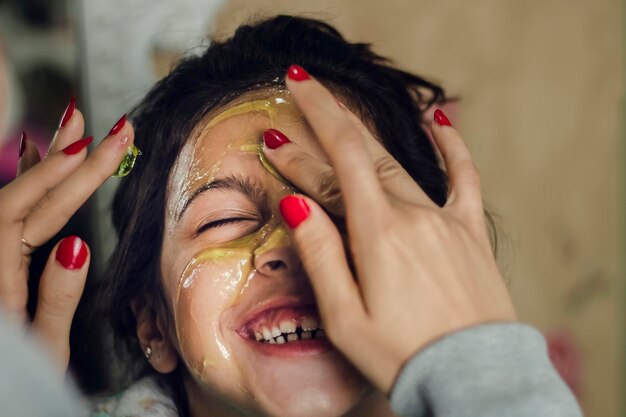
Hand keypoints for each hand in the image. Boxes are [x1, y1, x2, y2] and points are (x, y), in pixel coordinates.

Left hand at [0, 100, 133, 369]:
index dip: (60, 176)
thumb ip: (57, 298)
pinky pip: (11, 214)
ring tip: (73, 128)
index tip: (93, 146)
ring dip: (48, 164)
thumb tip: (77, 245)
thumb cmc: (17, 383)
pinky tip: (40, 163)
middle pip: (22, 197)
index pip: (27, 213)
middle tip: (95, 120)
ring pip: (17, 200)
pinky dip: (31, 186)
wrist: (3, 398)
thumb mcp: (46, 351)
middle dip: (65, 158)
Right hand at [264, 66, 516, 393]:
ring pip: (398, 165)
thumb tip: (296, 204)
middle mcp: (413, 215)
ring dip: (363, 139)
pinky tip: (438, 118)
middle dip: (325, 124)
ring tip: (338, 112)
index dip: (302, 141)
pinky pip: (464, 177)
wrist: (474, 378)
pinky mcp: (470, 232)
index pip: (336, 165)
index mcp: (378, 233)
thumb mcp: (344, 317)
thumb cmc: (401, 356)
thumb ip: (320, 255)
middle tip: (298, 99)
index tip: (274, 131)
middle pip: (361, 158)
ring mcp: (445, 220)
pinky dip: (451, 144)